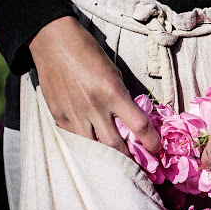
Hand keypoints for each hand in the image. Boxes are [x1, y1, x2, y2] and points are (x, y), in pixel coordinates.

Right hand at [27, 16, 161, 157]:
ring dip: (107, 158)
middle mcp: (94, 106)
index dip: (152, 143)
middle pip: (116, 146)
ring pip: (93, 148)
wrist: (53, 41)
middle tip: (138, 168)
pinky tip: (92, 147)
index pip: (139, 126)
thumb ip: (122, 96)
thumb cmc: (88, 52)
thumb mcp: (114, 71)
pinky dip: (85, 143)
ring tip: (117, 165)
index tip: (157, 151)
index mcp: (113, 92)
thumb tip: (132, 119)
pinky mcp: (58, 115)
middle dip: (130, 160)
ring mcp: (74, 113)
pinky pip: (74, 137)